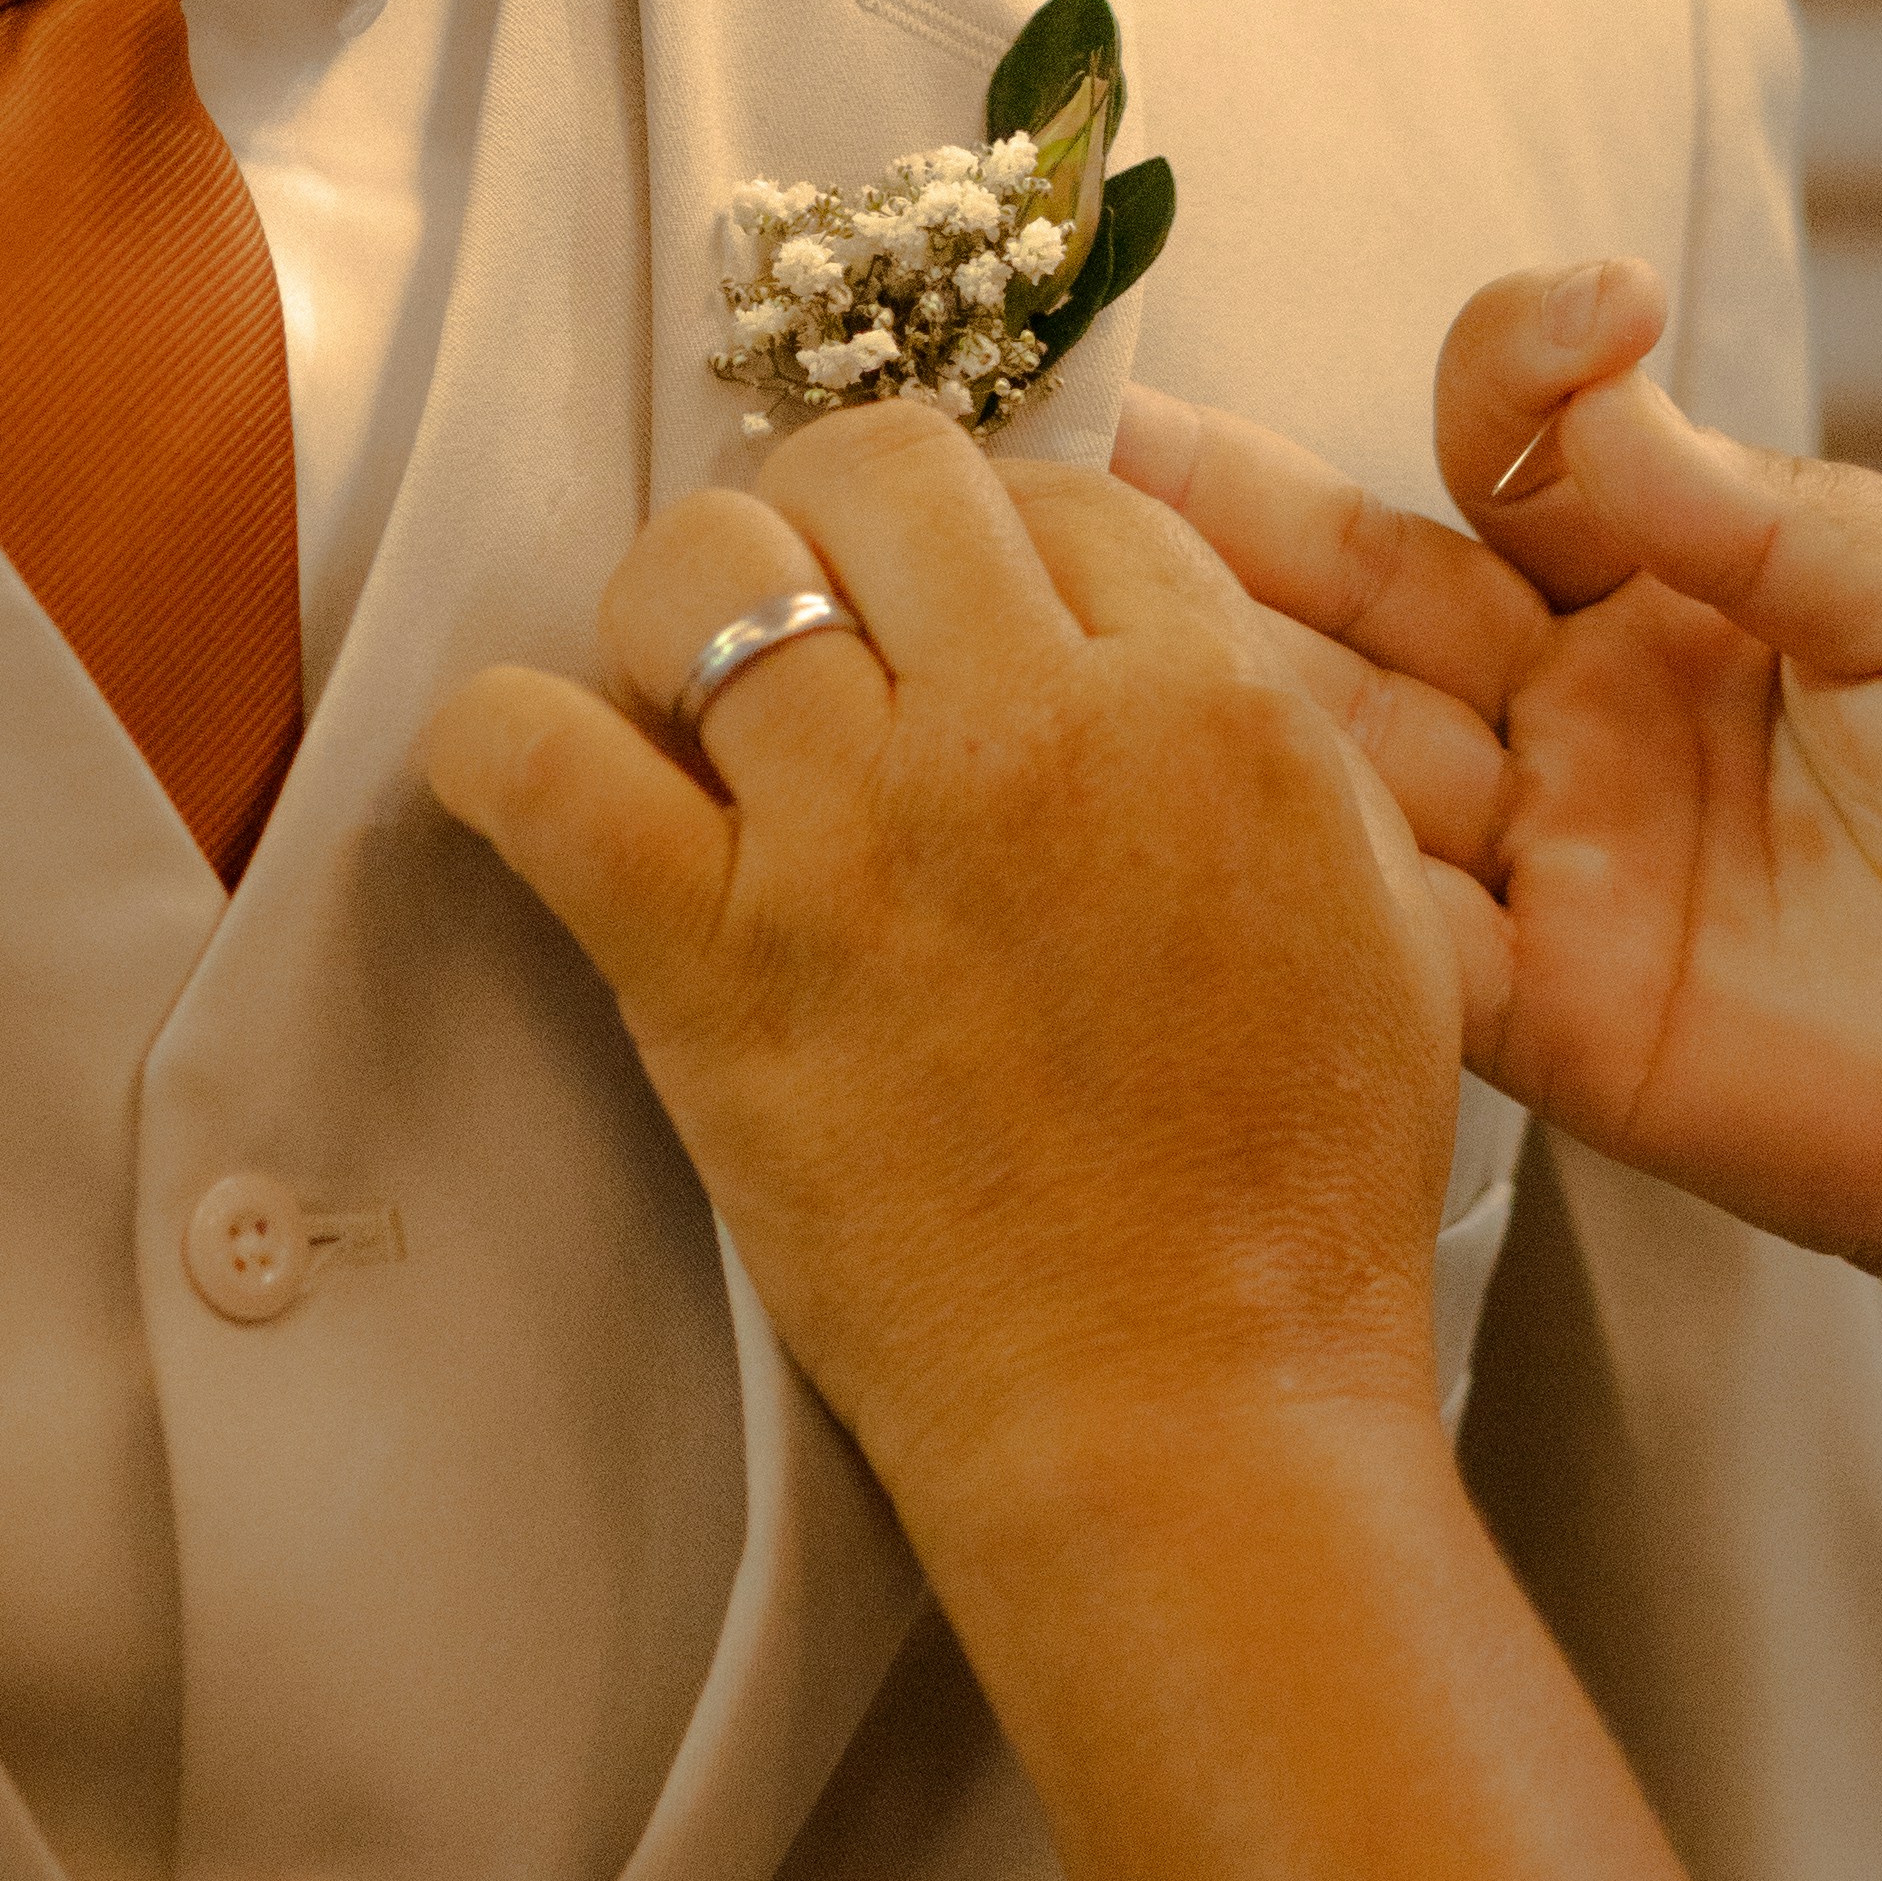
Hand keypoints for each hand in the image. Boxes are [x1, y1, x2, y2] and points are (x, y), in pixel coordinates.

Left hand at [423, 402, 1465, 1542]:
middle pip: (877, 468)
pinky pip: (535, 756)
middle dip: (827, 515)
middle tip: (806, 613)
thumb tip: (1160, 645)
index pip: (1058, 490)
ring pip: (698, 563)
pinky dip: (501, 740)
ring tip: (678, 702)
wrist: (1188, 1412)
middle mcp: (1028, 726)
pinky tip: (529, 773)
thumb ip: (1272, 743)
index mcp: (1209, 702)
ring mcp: (856, 836)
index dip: (988, 535)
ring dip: (667, 610)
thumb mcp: (1380, 916)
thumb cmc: (1294, 1200)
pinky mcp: (708, 958)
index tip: (949, 607)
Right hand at [1118, 267, 1881, 1367]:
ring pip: (1328, 740)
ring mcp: (1539, 857)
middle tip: (1062, 430)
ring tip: (1049, 583)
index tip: (1578, 332)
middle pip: (1357, 584)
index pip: (1516, 447)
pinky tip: (1160, 793)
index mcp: (1676, 585)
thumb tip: (1597, 371)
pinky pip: (1371, 925)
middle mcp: (1571, 707)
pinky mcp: (1533, 1012)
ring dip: (1194, 669)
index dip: (1510, 375)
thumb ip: (1761, 507)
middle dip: (1213, 506)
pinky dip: (1270, 866)